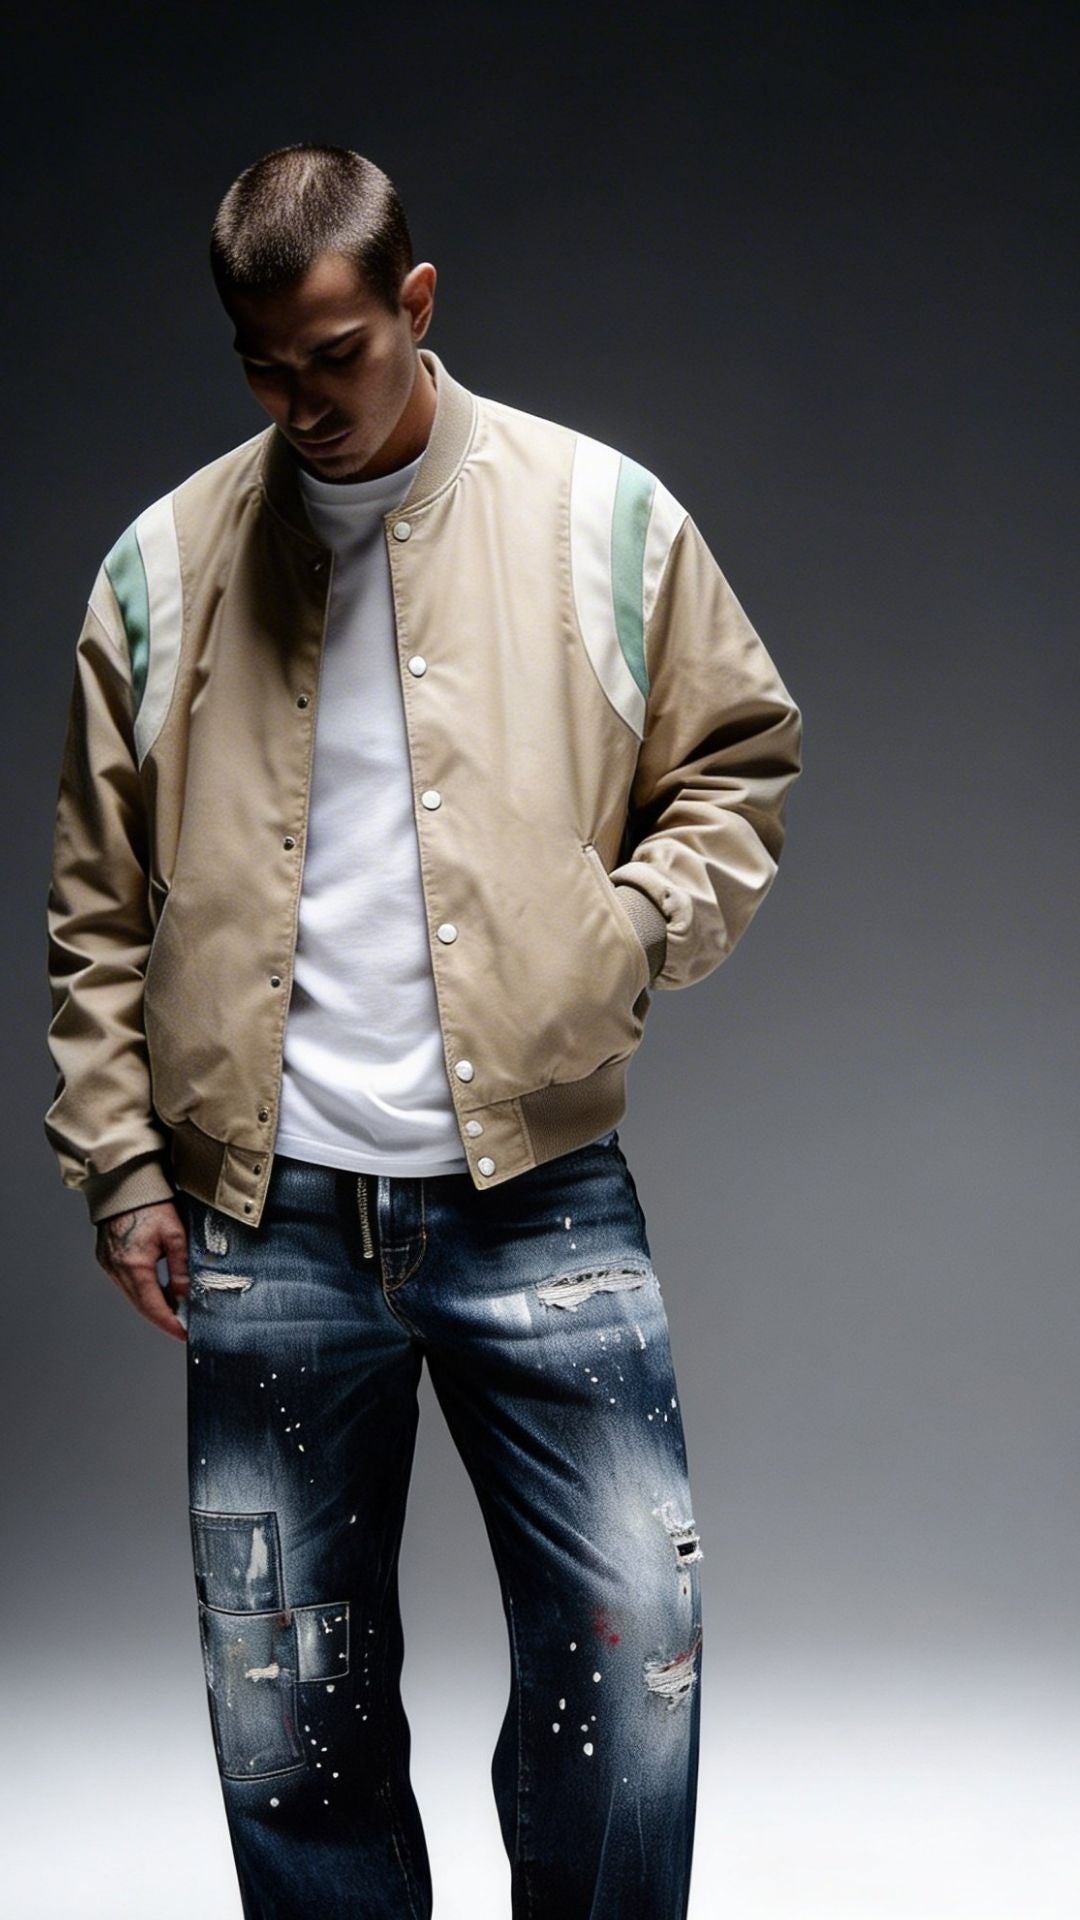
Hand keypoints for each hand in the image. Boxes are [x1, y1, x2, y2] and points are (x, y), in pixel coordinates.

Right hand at [95, 1199, 189, 1342]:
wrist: (124, 1183)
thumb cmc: (150, 1203)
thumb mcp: (174, 1234)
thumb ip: (181, 1267)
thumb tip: (187, 1295)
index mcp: (132, 1263)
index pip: (152, 1305)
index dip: (169, 1323)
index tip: (184, 1334)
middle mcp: (116, 1268)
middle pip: (141, 1305)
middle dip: (163, 1318)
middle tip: (183, 1327)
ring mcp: (108, 1265)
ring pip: (134, 1296)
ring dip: (154, 1305)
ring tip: (177, 1311)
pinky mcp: (107, 1259)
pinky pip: (127, 1284)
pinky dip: (144, 1291)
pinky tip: (160, 1291)